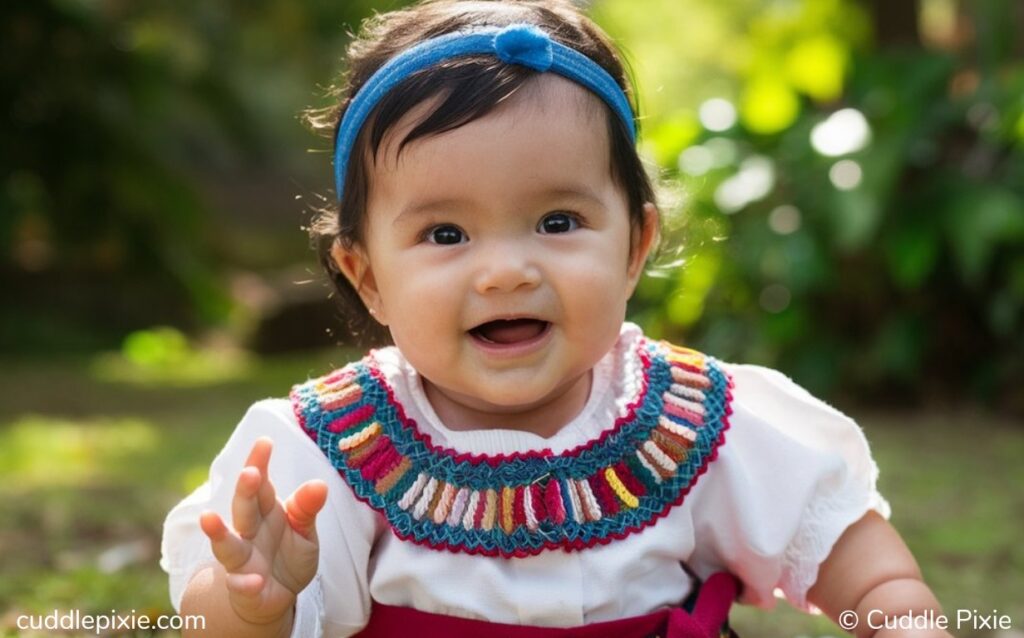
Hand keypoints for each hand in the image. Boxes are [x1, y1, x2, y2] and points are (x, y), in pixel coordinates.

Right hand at [199, 437, 327, 626]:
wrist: (276, 597)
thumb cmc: (288, 556)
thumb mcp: (304, 531)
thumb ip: (307, 509)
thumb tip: (320, 484)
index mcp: (266, 511)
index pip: (261, 484)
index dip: (259, 463)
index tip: (265, 441)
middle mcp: (249, 531)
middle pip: (244, 507)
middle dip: (245, 490)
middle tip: (250, 472)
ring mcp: (243, 559)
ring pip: (228, 545)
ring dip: (217, 533)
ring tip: (207, 518)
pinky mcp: (244, 588)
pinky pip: (241, 585)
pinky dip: (245, 583)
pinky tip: (255, 581)